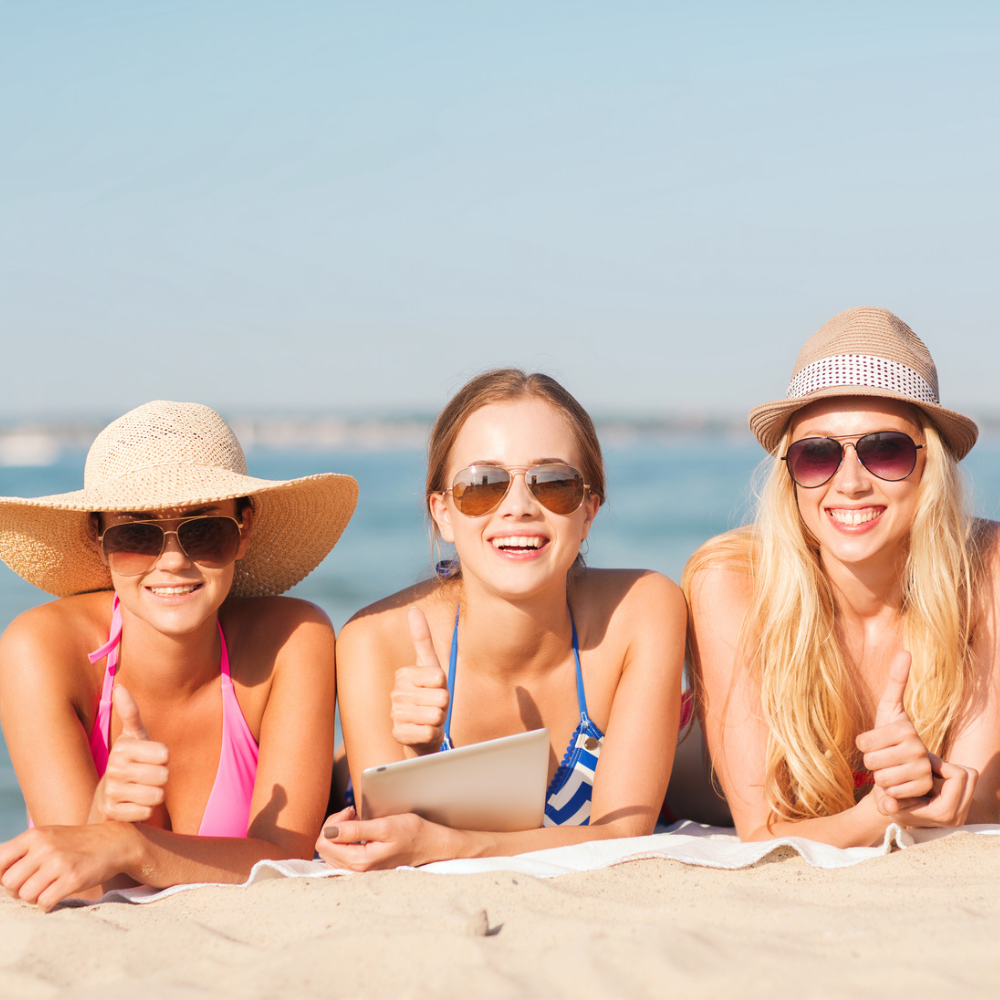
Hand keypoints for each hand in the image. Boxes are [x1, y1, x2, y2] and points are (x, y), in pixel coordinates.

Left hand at [0, 822, 137, 910]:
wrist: (115, 841)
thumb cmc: (75, 844)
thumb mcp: (48, 838)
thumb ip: (20, 853)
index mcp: (34, 835)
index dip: (2, 876)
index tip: (17, 878)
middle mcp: (44, 846)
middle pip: (9, 883)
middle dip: (19, 889)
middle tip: (36, 883)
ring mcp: (59, 862)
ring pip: (26, 895)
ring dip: (35, 897)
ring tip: (50, 887)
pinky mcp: (73, 878)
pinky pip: (44, 902)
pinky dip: (48, 903)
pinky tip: (59, 893)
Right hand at [90, 686, 169, 823]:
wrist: (107, 798)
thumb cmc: (129, 762)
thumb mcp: (133, 737)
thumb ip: (130, 713)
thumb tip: (119, 686)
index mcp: (124, 747)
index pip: (165, 754)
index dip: (164, 759)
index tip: (152, 759)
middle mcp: (114, 768)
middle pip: (163, 776)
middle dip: (161, 779)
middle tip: (147, 777)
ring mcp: (111, 791)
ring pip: (156, 795)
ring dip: (154, 796)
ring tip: (141, 790)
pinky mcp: (111, 812)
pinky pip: (146, 812)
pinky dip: (145, 810)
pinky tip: (134, 805)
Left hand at [315, 806, 454, 870]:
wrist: (430, 845)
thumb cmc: (411, 833)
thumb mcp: (384, 826)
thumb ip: (355, 830)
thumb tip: (328, 832)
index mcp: (360, 862)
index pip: (325, 843)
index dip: (333, 822)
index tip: (351, 811)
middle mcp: (356, 872)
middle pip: (324, 848)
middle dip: (335, 826)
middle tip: (353, 813)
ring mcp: (359, 872)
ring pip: (330, 853)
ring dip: (338, 833)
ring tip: (356, 820)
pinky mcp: (362, 869)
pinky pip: (340, 857)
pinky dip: (344, 842)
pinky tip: (357, 832)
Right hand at [389, 608, 449, 751]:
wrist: (422, 730)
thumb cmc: (430, 695)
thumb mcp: (431, 667)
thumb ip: (422, 638)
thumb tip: (413, 608)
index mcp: (404, 674)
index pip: (439, 677)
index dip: (443, 686)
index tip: (435, 689)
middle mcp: (396, 693)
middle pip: (440, 697)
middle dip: (443, 705)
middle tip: (433, 706)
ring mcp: (395, 714)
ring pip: (435, 715)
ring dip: (438, 720)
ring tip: (429, 719)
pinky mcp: (398, 734)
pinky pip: (427, 732)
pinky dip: (431, 734)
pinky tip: (423, 732)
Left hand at [856, 652, 933, 814]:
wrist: (906, 770)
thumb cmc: (891, 737)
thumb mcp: (889, 710)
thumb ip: (896, 681)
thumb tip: (906, 651)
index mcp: (905, 728)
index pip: (863, 742)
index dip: (863, 744)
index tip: (877, 742)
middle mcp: (918, 749)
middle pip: (870, 761)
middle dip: (871, 762)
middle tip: (884, 758)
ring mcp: (921, 771)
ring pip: (879, 778)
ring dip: (880, 777)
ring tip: (892, 771)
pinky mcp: (921, 790)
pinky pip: (888, 794)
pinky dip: (889, 793)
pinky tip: (898, 787)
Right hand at [888, 754, 978, 827]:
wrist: (896, 812)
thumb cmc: (889, 801)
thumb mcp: (885, 801)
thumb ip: (886, 803)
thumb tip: (889, 805)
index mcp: (943, 813)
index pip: (957, 777)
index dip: (939, 762)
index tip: (922, 759)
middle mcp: (958, 815)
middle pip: (969, 776)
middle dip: (947, 764)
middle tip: (926, 760)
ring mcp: (963, 812)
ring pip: (971, 777)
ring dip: (951, 768)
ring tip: (930, 766)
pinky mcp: (963, 806)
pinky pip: (969, 780)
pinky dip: (952, 772)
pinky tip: (933, 773)